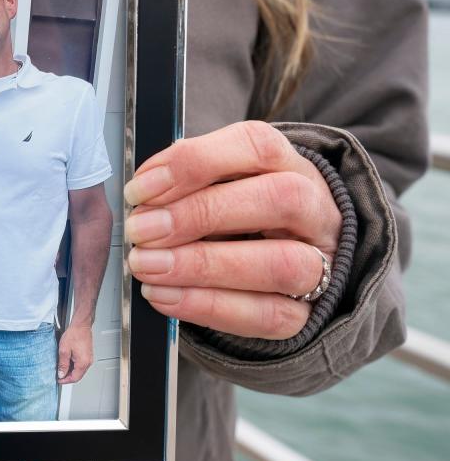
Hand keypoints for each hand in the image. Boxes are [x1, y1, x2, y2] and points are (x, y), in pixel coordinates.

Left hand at [57, 324, 92, 383]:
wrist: (81, 325)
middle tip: (59, 374)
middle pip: (78, 376)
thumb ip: (62, 364)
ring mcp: (88, 359)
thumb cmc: (74, 334)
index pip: (74, 378)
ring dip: (70, 371)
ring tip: (61, 366)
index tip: (58, 380)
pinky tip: (67, 361)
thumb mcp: (64, 350)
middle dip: (67, 376)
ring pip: (79, 371)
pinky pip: (81, 365)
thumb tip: (61, 374)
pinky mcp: (87, 355)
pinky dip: (73, 366)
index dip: (65, 380)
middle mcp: (88, 362)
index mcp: (83, 363)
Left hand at [124, 122, 340, 339]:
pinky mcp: (306, 312)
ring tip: (146, 266)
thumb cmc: (236, 213)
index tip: (140, 189)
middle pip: (277, 200)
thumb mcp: (215, 184)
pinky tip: (163, 295)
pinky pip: (266, 314)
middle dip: (198, 215)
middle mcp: (314, 209)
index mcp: (287, 164)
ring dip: (201, 266)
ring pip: (280, 264)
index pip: (256, 146)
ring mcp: (320, 262)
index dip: (194, 163)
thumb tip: (140, 196)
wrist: (283, 261)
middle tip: (141, 230)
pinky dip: (207, 306)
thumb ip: (185, 182)